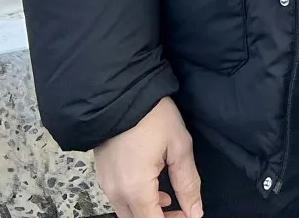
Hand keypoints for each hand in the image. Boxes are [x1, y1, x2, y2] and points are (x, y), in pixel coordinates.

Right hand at [92, 96, 202, 217]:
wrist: (120, 92)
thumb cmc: (152, 115)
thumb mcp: (179, 147)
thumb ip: (188, 184)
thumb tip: (195, 212)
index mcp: (135, 188)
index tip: (189, 216)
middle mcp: (116, 191)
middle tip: (183, 211)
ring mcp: (106, 184)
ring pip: (127, 214)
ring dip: (149, 213)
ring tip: (170, 200)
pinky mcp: (102, 175)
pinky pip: (119, 200)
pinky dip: (137, 202)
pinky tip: (154, 189)